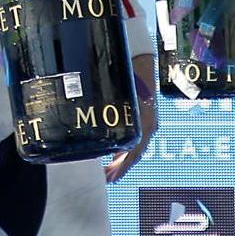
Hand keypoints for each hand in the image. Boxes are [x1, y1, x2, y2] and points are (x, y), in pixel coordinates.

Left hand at [105, 55, 159, 183]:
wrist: (140, 56)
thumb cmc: (127, 73)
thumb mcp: (114, 94)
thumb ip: (103, 109)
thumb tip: (86, 128)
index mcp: (144, 123)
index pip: (132, 153)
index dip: (120, 167)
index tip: (108, 177)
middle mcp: (148, 125)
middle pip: (134, 153)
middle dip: (120, 167)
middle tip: (106, 179)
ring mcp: (149, 121)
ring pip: (136, 147)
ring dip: (123, 159)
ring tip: (108, 170)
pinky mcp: (145, 116)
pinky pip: (137, 138)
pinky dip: (126, 148)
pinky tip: (115, 152)